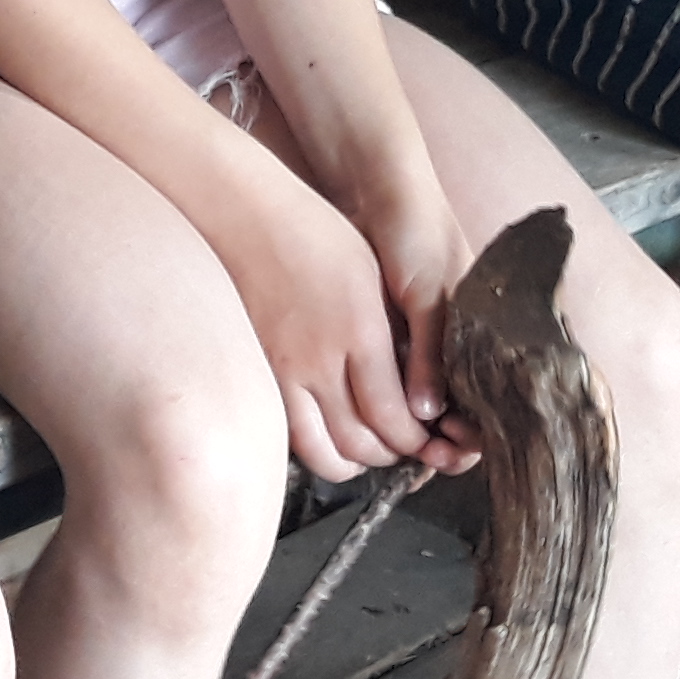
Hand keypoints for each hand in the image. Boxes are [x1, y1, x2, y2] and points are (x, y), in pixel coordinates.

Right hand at [206, 160, 447, 482]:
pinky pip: (292, 431)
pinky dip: (317, 448)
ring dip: (352, 462)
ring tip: (370, 449)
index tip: (427, 440)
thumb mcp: (375, 282)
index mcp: (361, 333)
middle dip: (390, 455)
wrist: (251, 216)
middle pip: (361, 442)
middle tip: (405, 447)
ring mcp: (286, 369)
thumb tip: (425, 395)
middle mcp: (322, 359)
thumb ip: (402, 339)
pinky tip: (332, 438)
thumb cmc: (321, 238)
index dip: (414, 441)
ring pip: (323, 449)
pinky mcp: (264, 371)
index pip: (393, 417)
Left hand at [347, 182, 489, 481]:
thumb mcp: (429, 292)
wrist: (378, 184)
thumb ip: (430, 351)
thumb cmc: (416, 230)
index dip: (474, 428)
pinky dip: (392, 396)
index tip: (453, 455)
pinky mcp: (393, 324)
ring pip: (426, 394)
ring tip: (404, 452)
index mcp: (482, 326)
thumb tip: (429, 415)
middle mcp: (456, 333)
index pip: (490, 393)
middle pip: (458, 402)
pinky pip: (397, 372)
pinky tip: (378, 417)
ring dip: (416, 424)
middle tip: (427, 462)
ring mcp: (424, 329)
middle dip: (446, 436)